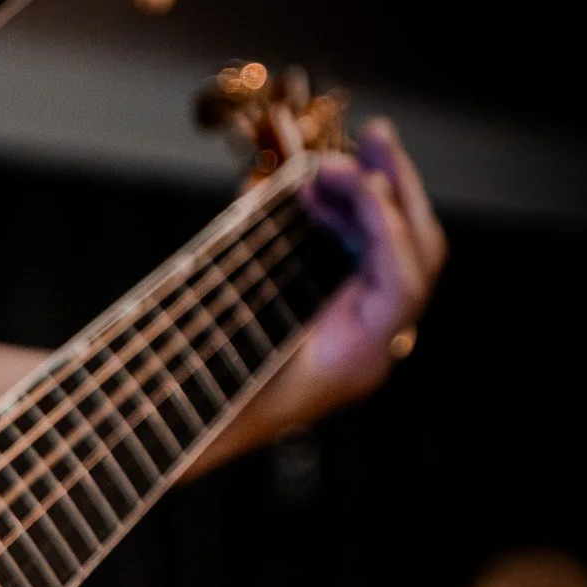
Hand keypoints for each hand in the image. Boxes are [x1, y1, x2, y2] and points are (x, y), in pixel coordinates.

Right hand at [195, 119, 447, 473]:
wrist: (170, 450)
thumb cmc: (186, 401)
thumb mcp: (212, 332)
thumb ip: (247, 266)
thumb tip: (285, 186)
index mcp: (350, 362)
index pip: (401, 281)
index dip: (381, 219)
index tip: (338, 172)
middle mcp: (368, 354)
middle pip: (416, 260)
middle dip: (397, 192)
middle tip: (371, 136)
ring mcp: (357, 342)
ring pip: (396, 259)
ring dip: (372, 201)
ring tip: (333, 158)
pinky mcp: (338, 331)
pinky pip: (364, 268)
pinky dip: (346, 226)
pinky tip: (314, 196)